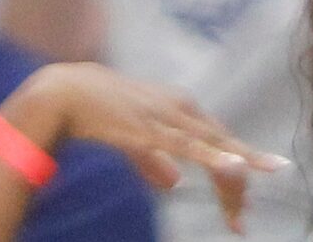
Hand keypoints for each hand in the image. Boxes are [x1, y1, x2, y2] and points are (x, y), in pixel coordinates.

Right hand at [4, 63, 281, 232]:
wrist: (69, 92)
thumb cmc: (104, 111)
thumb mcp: (136, 139)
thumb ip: (155, 161)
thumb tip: (174, 184)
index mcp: (184, 110)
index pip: (220, 143)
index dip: (235, 172)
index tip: (241, 206)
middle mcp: (184, 109)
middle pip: (222, 148)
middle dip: (235, 186)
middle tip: (240, 221)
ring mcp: (170, 116)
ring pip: (212, 147)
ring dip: (231, 177)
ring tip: (243, 207)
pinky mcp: (152, 127)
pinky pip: (187, 145)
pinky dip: (212, 156)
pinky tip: (232, 167)